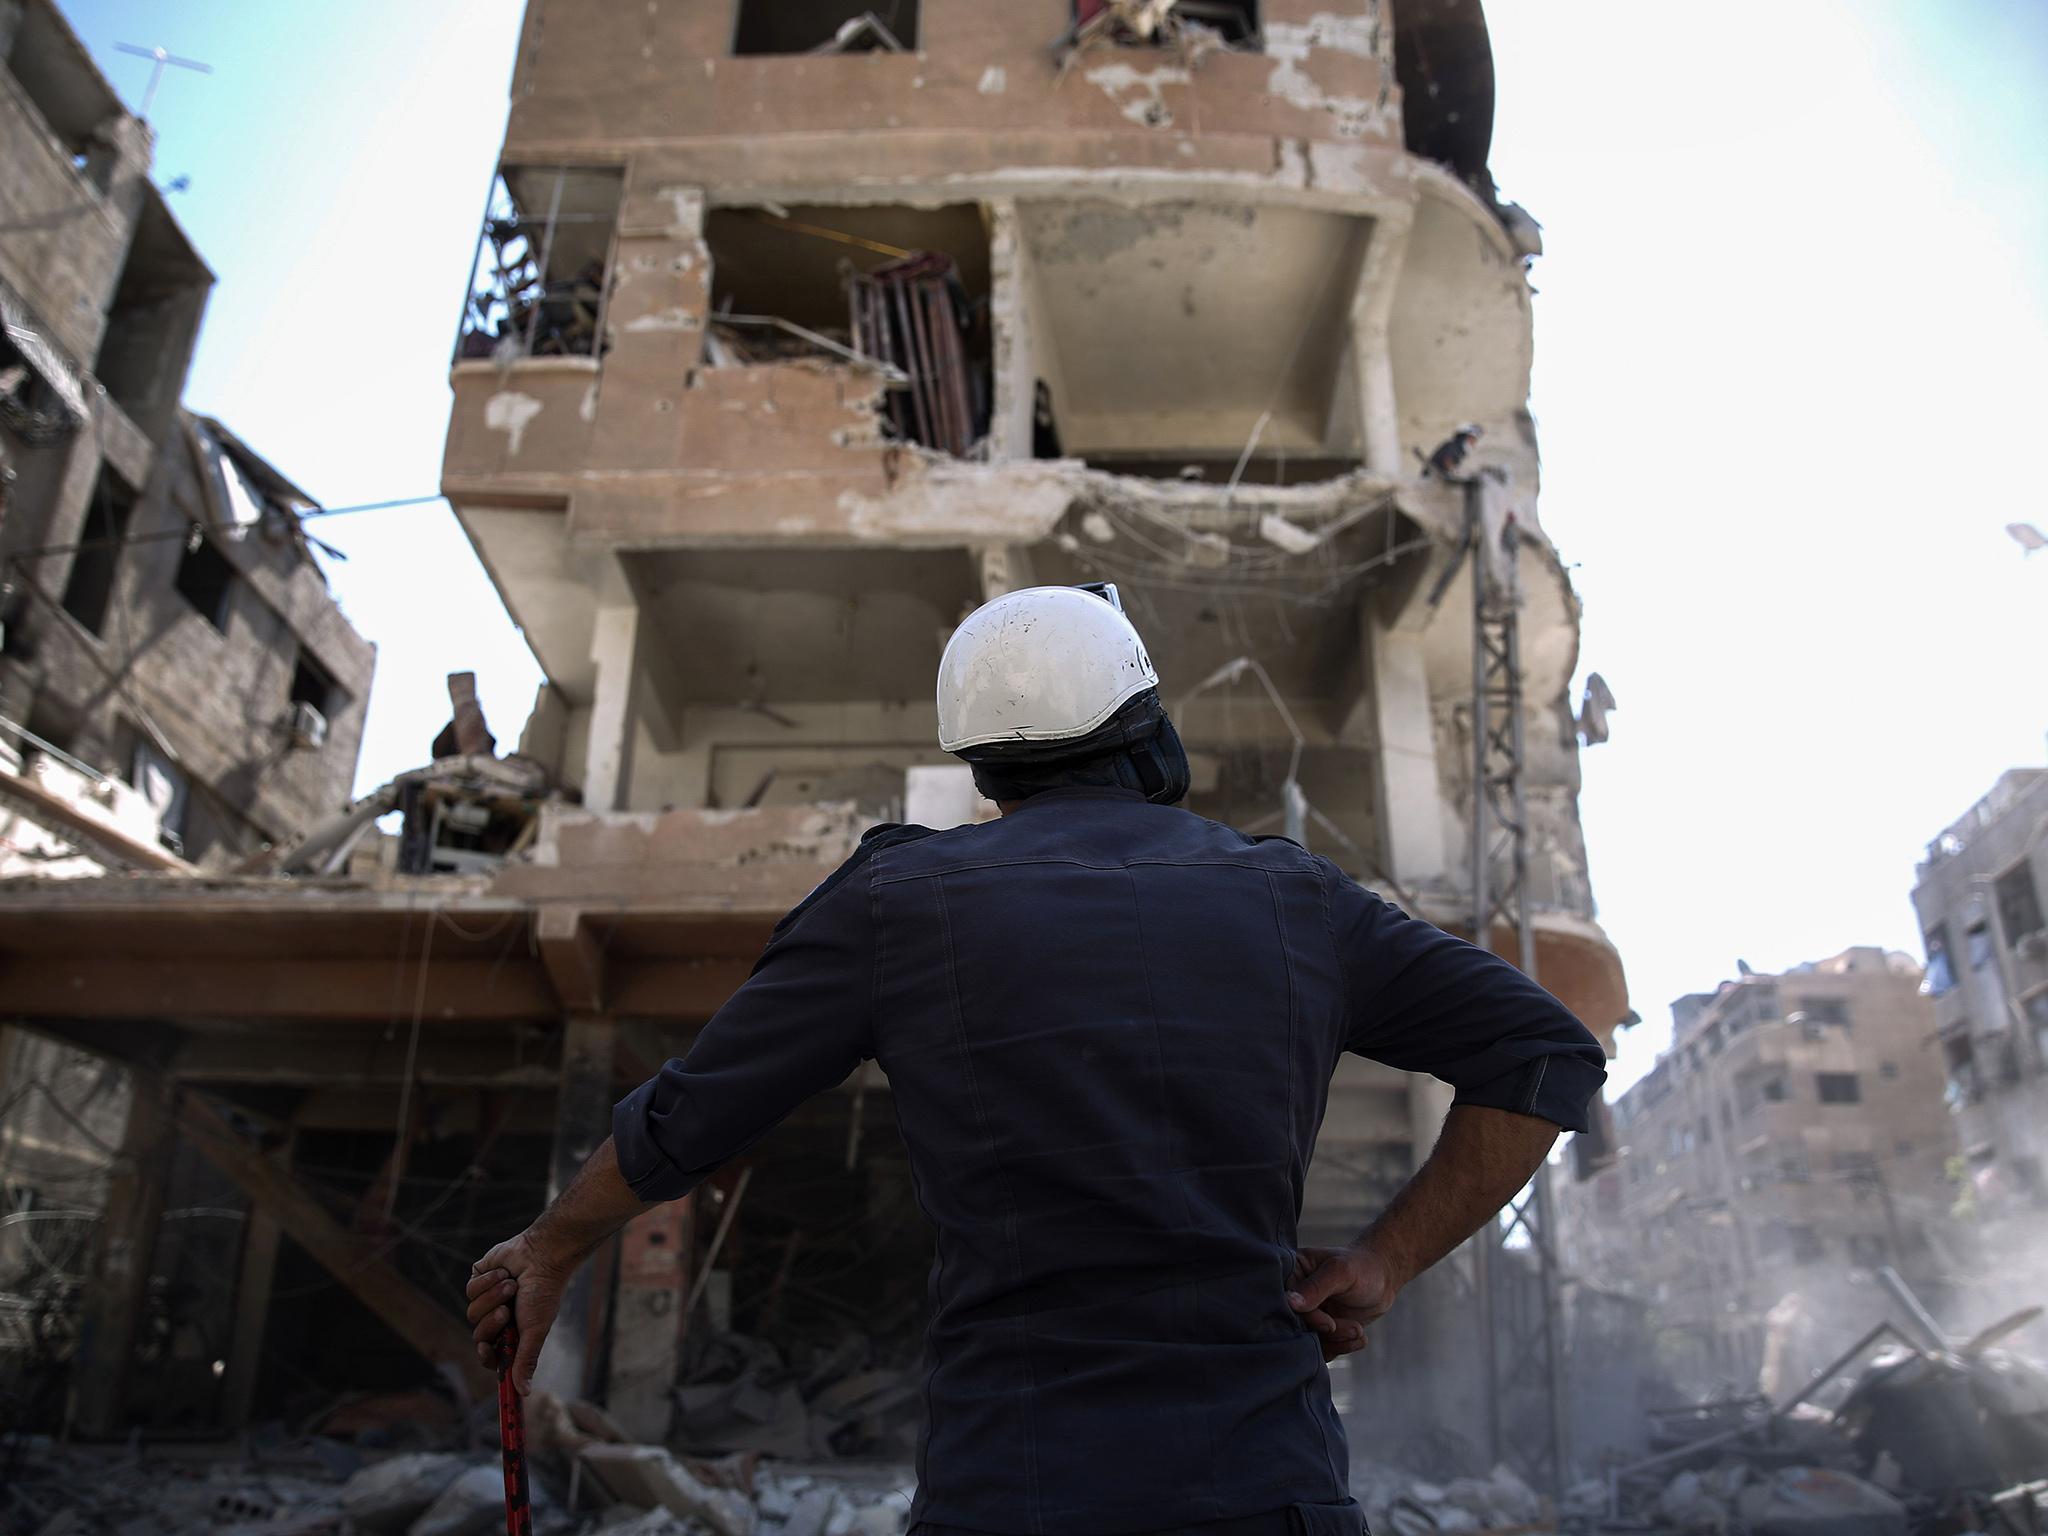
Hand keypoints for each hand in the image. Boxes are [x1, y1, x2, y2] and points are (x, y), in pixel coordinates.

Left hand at [465, 1229, 571, 1395]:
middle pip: (478, 1334)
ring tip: (511, 1285)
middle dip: (491, 1322)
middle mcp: (498, 1318)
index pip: (489, 1354)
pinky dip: (487, 1281)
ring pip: (472, 1312)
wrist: (542, 1256)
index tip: (486, 1349)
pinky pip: (471, 1290)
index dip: (485, 1355)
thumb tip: (524, 1393)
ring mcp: (487, 1298)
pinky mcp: (479, 1279)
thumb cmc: (544, 1294)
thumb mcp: (536, 1331)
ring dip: (492, 1298)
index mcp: (512, 1332)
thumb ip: (525, 1361)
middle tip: (506, 1311)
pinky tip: (503, 1272)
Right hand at [1288, 1242, 1401, 1361]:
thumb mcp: (1340, 1272)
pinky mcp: (1320, 1330)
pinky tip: (1359, 1336)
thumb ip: (1316, 1287)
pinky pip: (1323, 1349)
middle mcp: (1295, 1296)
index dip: (1307, 1318)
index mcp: (1292, 1273)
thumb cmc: (1362, 1266)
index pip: (1285, 1303)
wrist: (1383, 1279)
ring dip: (1337, 1341)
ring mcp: (1308, 1314)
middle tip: (1353, 1328)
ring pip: (1310, 1341)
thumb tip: (1290, 1302)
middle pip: (1296, 1326)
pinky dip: (1343, 1347)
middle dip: (1327, 1333)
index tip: (1330, 1323)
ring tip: (1358, 1330)